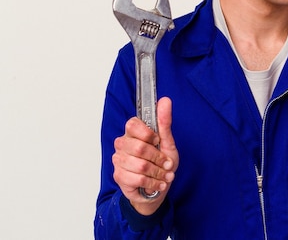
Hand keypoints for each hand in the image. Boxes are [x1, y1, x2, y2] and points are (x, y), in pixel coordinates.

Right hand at [112, 97, 178, 214]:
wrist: (158, 187)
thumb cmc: (162, 163)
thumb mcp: (167, 142)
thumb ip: (164, 122)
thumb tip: (165, 100)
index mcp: (132, 132)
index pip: (132, 124)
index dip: (148, 134)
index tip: (158, 140)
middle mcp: (122, 144)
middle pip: (139, 148)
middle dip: (158, 158)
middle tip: (167, 163)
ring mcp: (118, 160)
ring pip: (140, 165)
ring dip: (158, 172)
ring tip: (164, 174)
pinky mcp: (119, 176)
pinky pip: (137, 179)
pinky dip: (153, 182)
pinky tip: (158, 183)